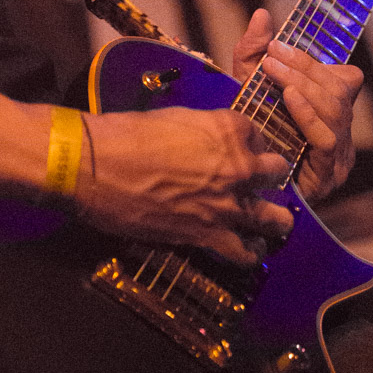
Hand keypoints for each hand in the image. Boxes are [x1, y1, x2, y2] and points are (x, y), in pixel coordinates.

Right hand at [75, 103, 294, 267]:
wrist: (95, 166)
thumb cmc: (125, 135)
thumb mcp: (173, 119)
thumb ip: (201, 132)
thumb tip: (201, 146)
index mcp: (229, 129)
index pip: (259, 136)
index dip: (251, 146)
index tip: (241, 152)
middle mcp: (240, 166)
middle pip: (277, 173)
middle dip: (269, 178)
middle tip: (257, 185)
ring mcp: (229, 205)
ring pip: (276, 219)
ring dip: (274, 220)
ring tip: (269, 223)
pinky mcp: (210, 236)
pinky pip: (246, 253)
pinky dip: (248, 253)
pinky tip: (246, 250)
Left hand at [233, 8, 362, 204]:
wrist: (233, 188)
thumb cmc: (247, 136)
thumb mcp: (247, 89)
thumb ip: (253, 52)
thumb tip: (261, 13)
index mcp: (331, 110)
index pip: (345, 78)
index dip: (314, 61)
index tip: (276, 46)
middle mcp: (341, 130)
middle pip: (339, 90)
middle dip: (305, 68)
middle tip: (271, 55)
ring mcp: (339, 155)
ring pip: (337, 111)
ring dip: (305, 85)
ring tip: (275, 71)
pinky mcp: (328, 176)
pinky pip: (327, 139)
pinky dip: (309, 114)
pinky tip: (290, 98)